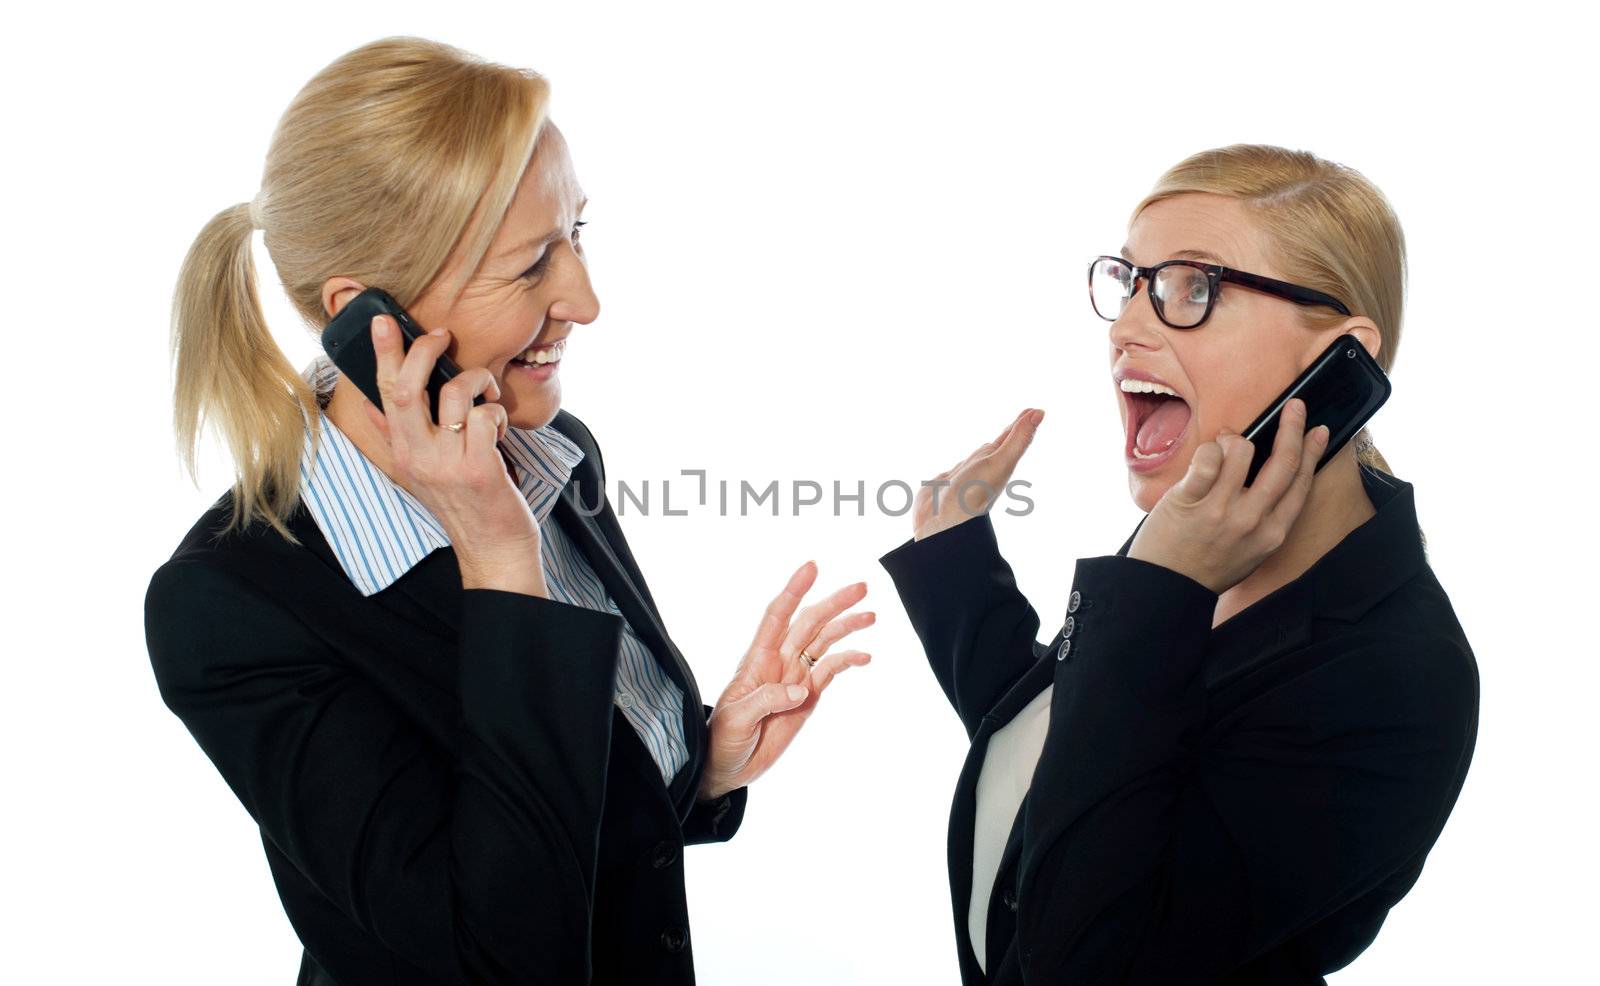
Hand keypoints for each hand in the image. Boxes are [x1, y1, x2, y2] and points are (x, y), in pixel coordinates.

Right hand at [360, 314, 544, 594]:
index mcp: (402, 452)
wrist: (492, 550)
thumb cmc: (465, 503)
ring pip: (453, 394)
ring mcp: (446, 464)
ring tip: (487, 392)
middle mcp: (416, 457)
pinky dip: (497, 412)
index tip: (381, 320)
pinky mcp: (479, 469)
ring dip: (476, 381)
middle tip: (440, 334)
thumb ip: (399, 438)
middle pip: (407, 388)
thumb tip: (371, 405)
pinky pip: (485, 417)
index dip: (382, 353)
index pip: (383, 394)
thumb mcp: (422, 472)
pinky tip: (501, 428)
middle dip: (422, 350)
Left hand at [697, 562, 874, 801]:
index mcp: (757, 660)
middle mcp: (779, 661)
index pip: (777, 616)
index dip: (794, 591)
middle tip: (861, 588)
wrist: (727, 766)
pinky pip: (831, 672)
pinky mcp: (809, 697)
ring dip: (845, 626)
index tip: (812, 568)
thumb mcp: (737, 720)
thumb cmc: (722, 738)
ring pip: (824, 642)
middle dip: (833, 603)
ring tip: (870, 615)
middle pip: (809, 623)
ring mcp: (796, 677)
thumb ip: (766, 700)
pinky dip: (848, 661)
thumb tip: (799, 688)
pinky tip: (864, 656)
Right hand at [912, 408, 1044, 540]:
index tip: (1034, 411)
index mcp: (998, 464)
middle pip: (1000, 446)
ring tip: (996, 442)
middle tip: (1023, 418)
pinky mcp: (946, 484)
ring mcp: (964, 477)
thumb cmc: (972, 495)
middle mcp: (983, 469)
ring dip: (988, 449)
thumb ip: (1018, 440)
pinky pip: (957, 469)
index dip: (1023, 423)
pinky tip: (962, 467)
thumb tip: (1040, 413)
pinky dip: (962, 463)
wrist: (940, 525)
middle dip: (1010, 432)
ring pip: (979, 457)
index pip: (1013, 438)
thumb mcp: (999, 463)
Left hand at [1127, 397, 1330, 594]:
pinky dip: (1208, 449)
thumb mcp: (1250, 550)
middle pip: (1283, 462)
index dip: (1313, 452)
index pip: (1301, 482)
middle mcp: (1251, 520)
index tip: (1318, 430)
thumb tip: (1270, 473)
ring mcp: (1220, 510)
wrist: (1165, 589)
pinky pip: (1207, 458)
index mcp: (1272, 533)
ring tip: (1223, 446)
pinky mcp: (1189, 501)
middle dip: (1292, 426)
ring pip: (1242, 450)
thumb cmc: (1207, 567)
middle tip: (1294, 405)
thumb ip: (1264, 516)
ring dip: (1234, 438)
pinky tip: (1205, 456)